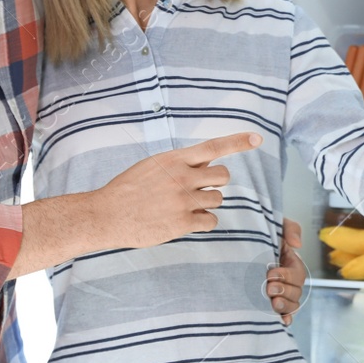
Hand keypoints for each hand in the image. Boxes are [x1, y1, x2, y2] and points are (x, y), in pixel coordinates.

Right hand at [93, 133, 261, 248]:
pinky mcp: (182, 223)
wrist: (105, 215)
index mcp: (173, 160)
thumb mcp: (153, 166)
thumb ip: (180, 165)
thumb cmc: (128, 190)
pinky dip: (203, 222)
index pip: (213, 146)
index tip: (258, 139)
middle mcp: (181, 178)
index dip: (238, 142)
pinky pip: (210, 221)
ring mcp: (182, 201)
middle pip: (222, 176)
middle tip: (198, 189)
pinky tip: (185, 221)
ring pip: (217, 199)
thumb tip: (207, 164)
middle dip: (215, 183)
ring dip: (207, 204)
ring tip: (183, 206)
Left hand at [267, 218, 307, 325]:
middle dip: (284, 291)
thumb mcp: (276, 226)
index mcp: (290, 263)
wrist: (236, 244)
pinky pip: (283, 314)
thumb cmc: (258, 235)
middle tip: (268, 288)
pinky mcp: (269, 303)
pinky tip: (282, 321)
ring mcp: (279, 293)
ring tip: (273, 303)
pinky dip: (285, 318)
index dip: (287, 276)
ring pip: (292, 304)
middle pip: (296, 291)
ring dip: (284, 305)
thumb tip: (297, 244)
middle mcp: (287, 280)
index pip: (297, 274)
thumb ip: (290, 229)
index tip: (270, 274)